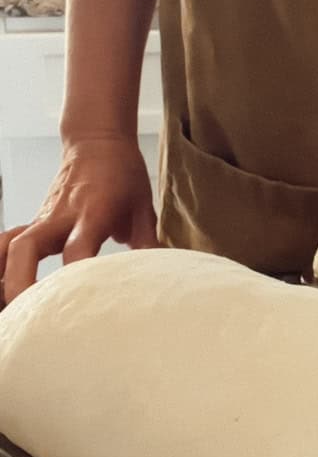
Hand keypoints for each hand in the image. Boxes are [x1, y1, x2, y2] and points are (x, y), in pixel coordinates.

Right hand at [0, 135, 157, 305]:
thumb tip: (162, 280)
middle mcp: (61, 215)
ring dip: (3, 275)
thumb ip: (148, 244)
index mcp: (93, 212)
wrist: (97, 141)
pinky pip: (7, 241)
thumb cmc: (123, 174)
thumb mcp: (143, 206)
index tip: (77, 304)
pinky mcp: (34, 220)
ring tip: (8, 311)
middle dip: (19, 282)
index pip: (77, 248)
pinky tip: (0, 287)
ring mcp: (43, 217)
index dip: (74, 275)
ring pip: (9, 245)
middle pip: (26, 247)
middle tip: (22, 316)